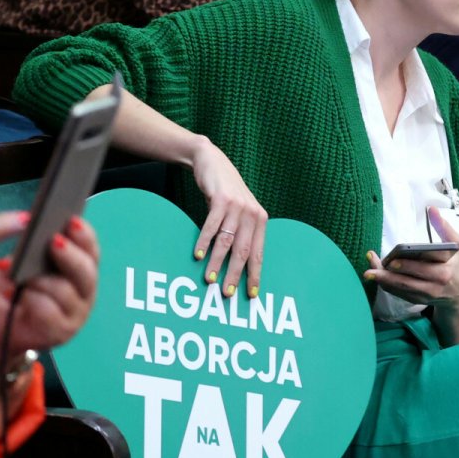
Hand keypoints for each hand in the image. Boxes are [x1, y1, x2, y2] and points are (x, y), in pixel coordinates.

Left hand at [0, 214, 99, 374]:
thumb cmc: (11, 290)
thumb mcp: (23, 263)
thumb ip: (36, 247)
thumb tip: (37, 226)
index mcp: (80, 269)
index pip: (91, 249)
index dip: (84, 235)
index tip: (70, 221)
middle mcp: (85, 292)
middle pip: (86, 270)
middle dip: (69, 254)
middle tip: (53, 242)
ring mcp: (77, 315)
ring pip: (65, 291)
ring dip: (40, 280)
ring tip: (19, 274)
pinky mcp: (61, 333)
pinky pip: (48, 312)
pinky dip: (29, 300)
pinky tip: (11, 294)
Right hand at [188, 137, 267, 301]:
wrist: (212, 162)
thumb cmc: (226, 193)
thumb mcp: (240, 212)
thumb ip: (242, 233)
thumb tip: (238, 265)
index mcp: (260, 220)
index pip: (258, 253)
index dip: (255, 275)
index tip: (251, 294)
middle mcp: (253, 214)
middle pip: (244, 251)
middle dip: (235, 274)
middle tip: (227, 293)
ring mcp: (238, 206)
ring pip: (227, 241)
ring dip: (217, 262)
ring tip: (209, 279)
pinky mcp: (222, 200)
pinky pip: (212, 226)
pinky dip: (204, 242)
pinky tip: (198, 255)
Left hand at [364, 208, 458, 343]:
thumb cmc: (454, 263)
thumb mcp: (455, 244)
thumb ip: (444, 227)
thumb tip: (432, 210)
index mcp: (445, 269)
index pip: (426, 267)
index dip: (408, 265)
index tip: (393, 260)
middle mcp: (435, 284)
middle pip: (410, 281)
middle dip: (390, 275)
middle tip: (373, 268)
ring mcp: (426, 294)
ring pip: (402, 288)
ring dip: (384, 281)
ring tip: (369, 273)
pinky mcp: (418, 300)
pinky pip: (400, 294)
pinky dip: (387, 286)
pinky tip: (376, 276)